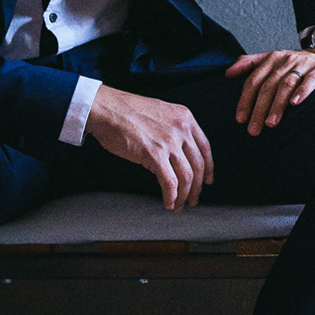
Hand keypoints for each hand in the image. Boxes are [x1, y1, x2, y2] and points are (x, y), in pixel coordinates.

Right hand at [85, 85, 212, 210]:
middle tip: (192, 199)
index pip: (205, 147)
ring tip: (178, 205)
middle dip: (197, 187)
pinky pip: (169, 182)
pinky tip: (168, 202)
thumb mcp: (160, 113)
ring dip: (184, 195)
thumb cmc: (126, 111)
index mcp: (185, 117)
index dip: (208, 168)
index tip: (207, 180)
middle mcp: (181, 129)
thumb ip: (173, 129)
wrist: (106, 109)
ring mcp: (169, 142)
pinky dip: (171, 196)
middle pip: (198, 165)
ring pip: (186, 176)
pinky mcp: (154, 154)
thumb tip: (177, 155)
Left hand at [227, 44, 314, 135]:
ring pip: (286, 84)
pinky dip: (302, 91)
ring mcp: (304, 63)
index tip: (240, 119)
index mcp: (272, 59)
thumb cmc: (299, 65)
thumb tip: (227, 72)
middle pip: (268, 85)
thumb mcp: (274, 61)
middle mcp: (286, 60)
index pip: (254, 79)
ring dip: (277, 105)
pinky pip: (310, 80)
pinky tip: (295, 104)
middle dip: (259, 108)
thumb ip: (251, 64)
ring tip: (271, 123)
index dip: (245, 99)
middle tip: (253, 129)